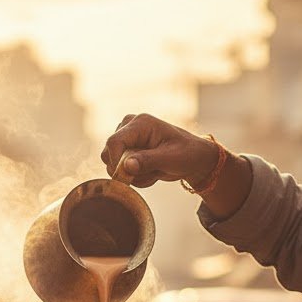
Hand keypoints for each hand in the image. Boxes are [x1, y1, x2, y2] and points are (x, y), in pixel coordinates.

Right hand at [101, 114, 219, 189]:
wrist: (193, 158)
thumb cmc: (186, 154)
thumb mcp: (171, 159)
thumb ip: (148, 161)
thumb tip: (125, 166)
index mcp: (140, 123)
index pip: (115, 142)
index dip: (116, 163)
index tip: (127, 178)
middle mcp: (129, 127)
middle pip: (108, 154)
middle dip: (127, 171)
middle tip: (150, 174)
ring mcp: (126, 138)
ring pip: (113, 165)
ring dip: (133, 176)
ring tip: (154, 172)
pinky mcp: (126, 150)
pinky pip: (119, 170)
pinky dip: (135, 177)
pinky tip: (151, 172)